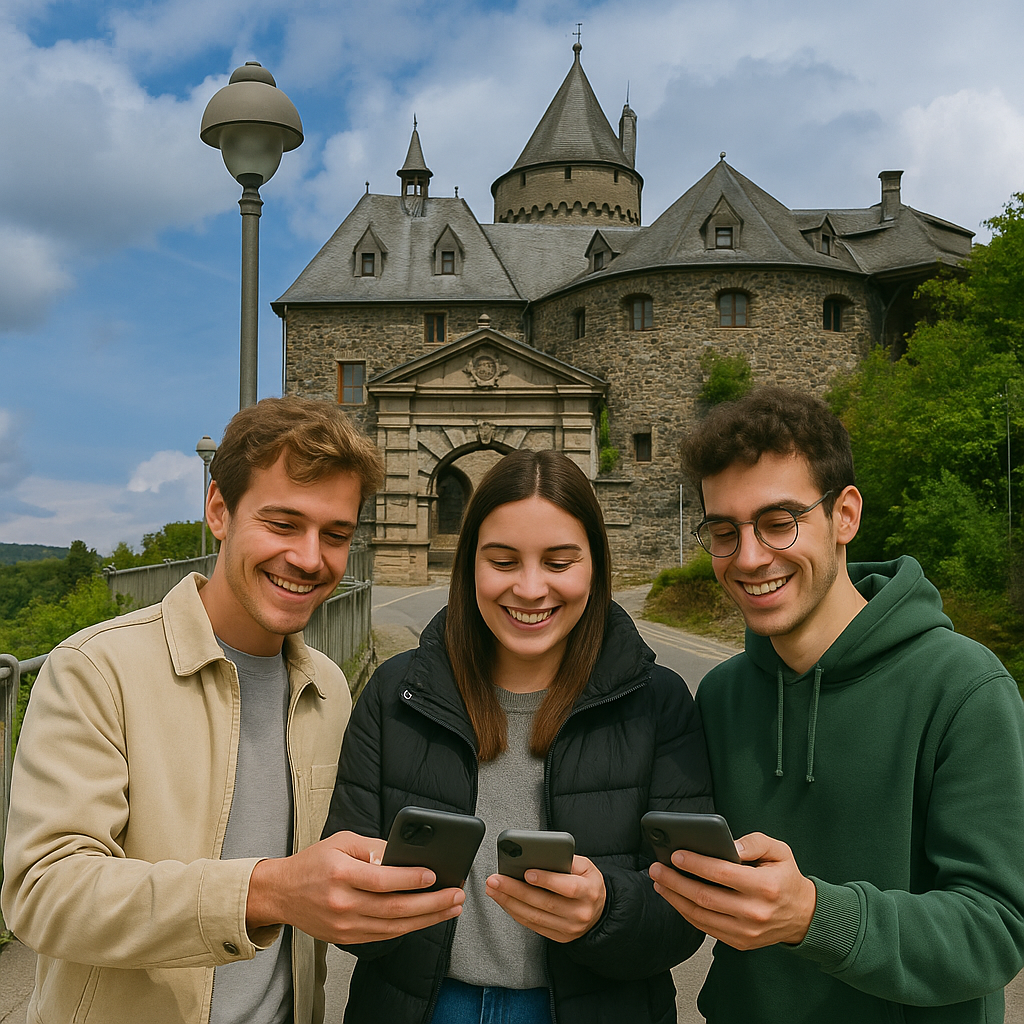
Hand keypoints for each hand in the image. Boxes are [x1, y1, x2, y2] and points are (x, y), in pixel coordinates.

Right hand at [246, 831, 463, 943]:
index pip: (382, 880)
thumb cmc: (313, 862)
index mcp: (340, 874)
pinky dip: (408, 928)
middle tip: (456, 896)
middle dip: (431, 904)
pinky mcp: (346, 938)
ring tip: (451, 908)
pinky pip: (384, 935)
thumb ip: (375, 847)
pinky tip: (427, 919)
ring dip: (427, 919)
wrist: (281, 893)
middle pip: (394, 908)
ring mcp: (344, 925)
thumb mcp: (342, 841)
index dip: (410, 879)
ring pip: (393, 927)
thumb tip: (406, 854)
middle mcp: (342, 903)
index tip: (434, 876)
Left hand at [485, 855, 605, 942]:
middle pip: (544, 903)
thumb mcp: (585, 866)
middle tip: (496, 879)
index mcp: (589, 891)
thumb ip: (565, 861)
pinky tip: (504, 901)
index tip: (526, 872)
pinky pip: (533, 925)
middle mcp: (580, 913)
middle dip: (516, 890)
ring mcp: (569, 928)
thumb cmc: (588, 882)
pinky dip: (516, 912)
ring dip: (509, 902)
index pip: (568, 887)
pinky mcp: (559, 937)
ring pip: (535, 916)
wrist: (599, 910)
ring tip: (493, 889)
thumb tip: (537, 856)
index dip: (547, 880)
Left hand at [648, 832, 816, 949]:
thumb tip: (728, 844)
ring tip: (659, 882)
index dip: (695, 864)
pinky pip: (706, 928)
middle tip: (656, 868)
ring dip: (675, 899)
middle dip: (675, 881)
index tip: (676, 854)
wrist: (804, 916)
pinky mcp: (740, 943)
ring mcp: (746, 932)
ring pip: (700, 917)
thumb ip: (754, 842)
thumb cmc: (786, 878)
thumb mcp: (779, 850)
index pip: (722, 874)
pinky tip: (675, 898)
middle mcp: (755, 913)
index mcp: (765, 887)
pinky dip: (687, 913)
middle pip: (705, 897)